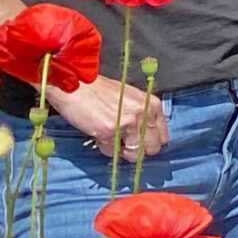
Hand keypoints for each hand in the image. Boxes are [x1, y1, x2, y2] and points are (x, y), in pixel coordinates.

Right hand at [50, 76, 167, 161]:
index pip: (162, 137)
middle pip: (152, 148)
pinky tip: (98, 134)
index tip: (138, 141)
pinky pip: (112, 152)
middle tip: (124, 143)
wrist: (75, 84)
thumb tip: (148, 137)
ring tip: (111, 138)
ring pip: (134, 154)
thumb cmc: (100, 90)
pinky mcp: (109, 131)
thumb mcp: (131, 98)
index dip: (149, 142)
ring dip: (121, 150)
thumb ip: (143, 115)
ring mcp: (128, 123)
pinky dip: (105, 147)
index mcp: (152, 105)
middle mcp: (144, 114)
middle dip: (138, 150)